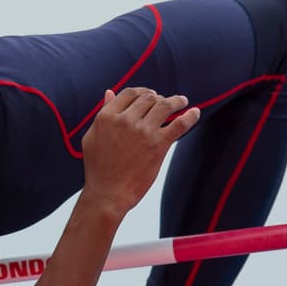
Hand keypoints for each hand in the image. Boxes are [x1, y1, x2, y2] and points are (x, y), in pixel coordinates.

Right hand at [80, 87, 199, 217]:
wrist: (108, 193)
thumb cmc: (98, 168)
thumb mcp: (92, 137)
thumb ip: (102, 113)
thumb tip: (109, 92)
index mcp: (106, 117)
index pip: (128, 94)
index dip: (141, 92)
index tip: (149, 96)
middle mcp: (125, 120)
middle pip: (148, 98)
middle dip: (158, 97)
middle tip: (165, 102)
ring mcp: (143, 132)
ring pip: (165, 105)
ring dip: (176, 101)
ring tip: (182, 102)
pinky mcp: (158, 144)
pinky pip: (180, 124)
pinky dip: (190, 116)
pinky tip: (195, 113)